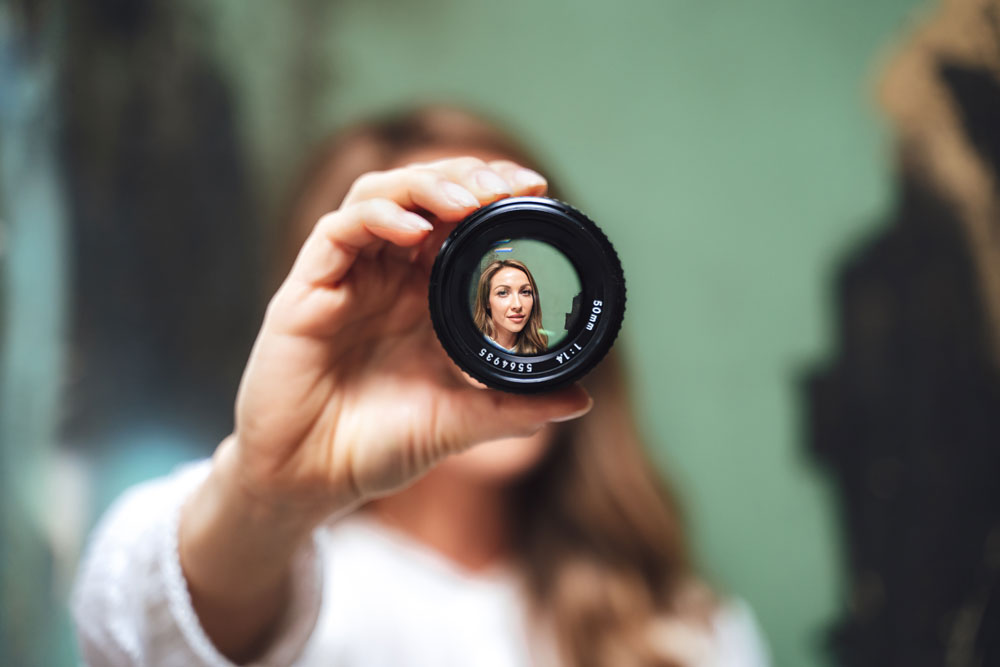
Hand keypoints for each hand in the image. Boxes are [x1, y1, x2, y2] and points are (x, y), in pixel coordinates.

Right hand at [230, 157, 591, 519]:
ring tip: (470, 200)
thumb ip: (514, 409)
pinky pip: (339, 232)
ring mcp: (346, 278)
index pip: (457, 219)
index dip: (493, 195)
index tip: (537, 190)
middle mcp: (385, 275)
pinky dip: (377, 218)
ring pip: (380, 195)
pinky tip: (413, 229)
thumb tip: (581, 401)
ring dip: (426, 186)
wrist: (310, 482)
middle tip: (510, 185)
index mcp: (421, 294)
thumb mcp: (458, 424)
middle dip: (467, 176)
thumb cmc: (377, 447)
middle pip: (423, 192)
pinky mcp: (307, 290)